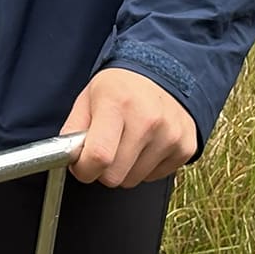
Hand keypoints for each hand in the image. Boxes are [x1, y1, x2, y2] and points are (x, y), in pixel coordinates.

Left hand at [60, 68, 196, 186]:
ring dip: (125, 169)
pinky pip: (154, 178)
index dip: (84, 169)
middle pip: (116, 176)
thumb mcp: (89, 97)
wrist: (163, 72)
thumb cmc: (121, 87)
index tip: (82, 166)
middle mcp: (147, 119)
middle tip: (104, 151)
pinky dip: (145, 168)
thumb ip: (74, 129)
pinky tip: (146, 144)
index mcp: (116, 103)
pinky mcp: (185, 147)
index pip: (99, 156)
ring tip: (127, 142)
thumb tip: (69, 158)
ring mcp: (169, 135)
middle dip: (103, 171)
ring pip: (134, 181)